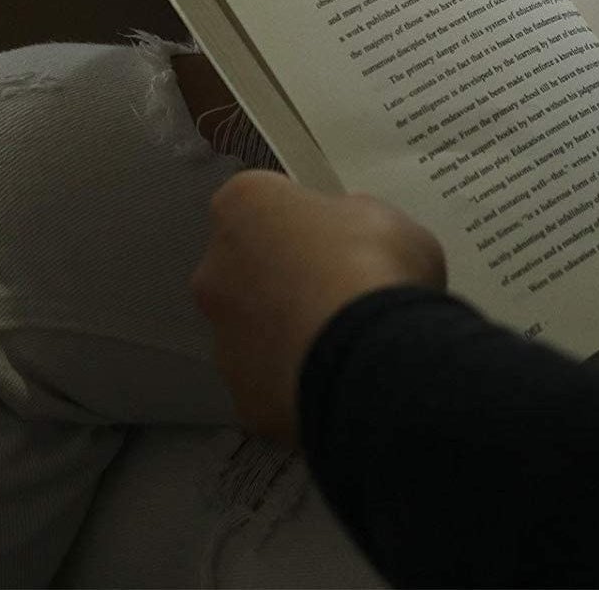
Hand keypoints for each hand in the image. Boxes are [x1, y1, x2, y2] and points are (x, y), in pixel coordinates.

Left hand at [189, 171, 445, 443]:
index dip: (300, 218)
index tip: (335, 235)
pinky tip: (340, 381)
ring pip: (255, 331)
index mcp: (244, 208)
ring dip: (289, 333)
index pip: (261, 201)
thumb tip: (344, 236)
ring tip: (346, 344)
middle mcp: (215, 271)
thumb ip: (351, 221)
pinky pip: (271, 382)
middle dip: (283, 277)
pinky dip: (297, 381)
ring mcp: (223, 340)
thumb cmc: (375, 265)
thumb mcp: (383, 218)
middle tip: (339, 290)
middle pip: (246, 267)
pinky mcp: (241, 397)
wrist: (371, 361)